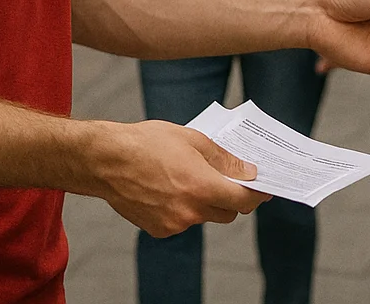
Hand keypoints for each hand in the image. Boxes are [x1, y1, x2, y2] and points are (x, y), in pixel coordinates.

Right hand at [87, 119, 269, 237]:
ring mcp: (174, 223)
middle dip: (232, 197)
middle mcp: (190, 210)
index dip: (257, 194)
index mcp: (202, 187)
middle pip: (228, 212)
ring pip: (205, 217)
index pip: (243, 199)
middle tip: (228, 178)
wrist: (106, 161)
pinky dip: (185, 209)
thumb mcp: (192, 140)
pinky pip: (184, 221)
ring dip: (207, 202)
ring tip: (191, 178)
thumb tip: (247, 171)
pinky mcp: (159, 229)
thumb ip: (224, 159)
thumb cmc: (147, 144)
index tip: (263, 188)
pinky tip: (171, 189)